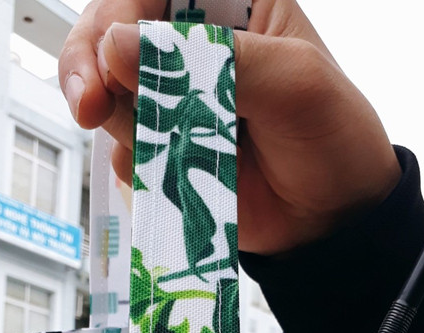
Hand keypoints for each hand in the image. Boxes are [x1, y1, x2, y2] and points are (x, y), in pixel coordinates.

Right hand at [59, 0, 399, 255]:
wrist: (335, 220)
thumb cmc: (334, 138)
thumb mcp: (293, 84)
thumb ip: (216, 60)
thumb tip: (120, 47)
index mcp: (229, 3)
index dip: (120, 12)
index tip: (112, 52)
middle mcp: (192, 44)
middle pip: (109, 30)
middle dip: (88, 64)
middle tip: (89, 106)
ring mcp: (174, 98)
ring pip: (107, 90)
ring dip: (115, 119)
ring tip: (154, 145)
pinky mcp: (166, 147)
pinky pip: (122, 147)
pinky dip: (132, 162)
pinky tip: (162, 172)